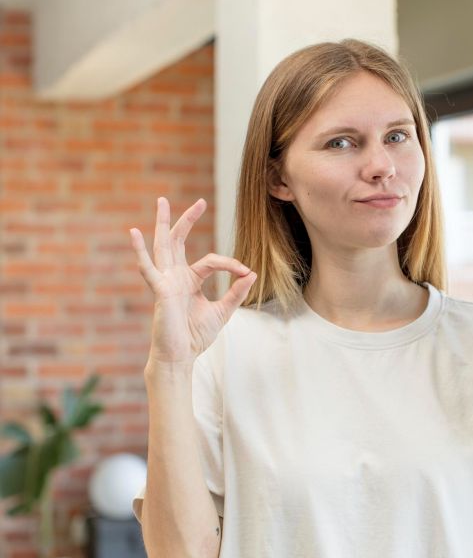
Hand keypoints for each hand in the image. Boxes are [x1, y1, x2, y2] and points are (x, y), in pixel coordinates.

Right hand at [130, 197, 256, 365]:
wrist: (181, 356)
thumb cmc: (196, 336)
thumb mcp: (223, 311)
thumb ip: (236, 292)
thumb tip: (252, 273)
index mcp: (189, 280)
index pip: (211, 260)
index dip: (230, 264)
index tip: (246, 271)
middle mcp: (175, 276)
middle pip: (179, 241)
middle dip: (187, 220)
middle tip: (199, 201)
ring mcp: (165, 281)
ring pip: (163, 246)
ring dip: (163, 223)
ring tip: (162, 201)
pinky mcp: (159, 290)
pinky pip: (148, 268)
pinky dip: (140, 251)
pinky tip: (134, 233)